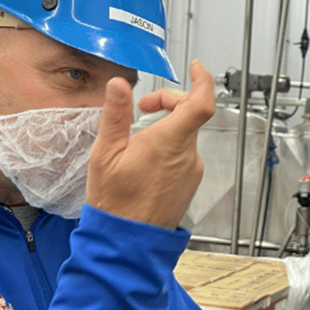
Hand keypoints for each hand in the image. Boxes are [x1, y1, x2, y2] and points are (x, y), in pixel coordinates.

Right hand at [87, 60, 214, 228]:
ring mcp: (192, 170)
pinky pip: (184, 154)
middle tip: (141, 108)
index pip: (201, 103)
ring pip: (186, 135)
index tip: (195, 68)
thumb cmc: (116, 202)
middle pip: (190, 114)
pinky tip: (146, 158)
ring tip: (137, 140)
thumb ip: (115, 116)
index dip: (203, 80)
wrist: (128, 240)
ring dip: (166, 126)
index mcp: (170, 142)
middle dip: (168, 102)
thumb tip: (118, 85)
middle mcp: (188, 155)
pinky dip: (169, 146)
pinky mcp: (190, 182)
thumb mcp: (106, 154)